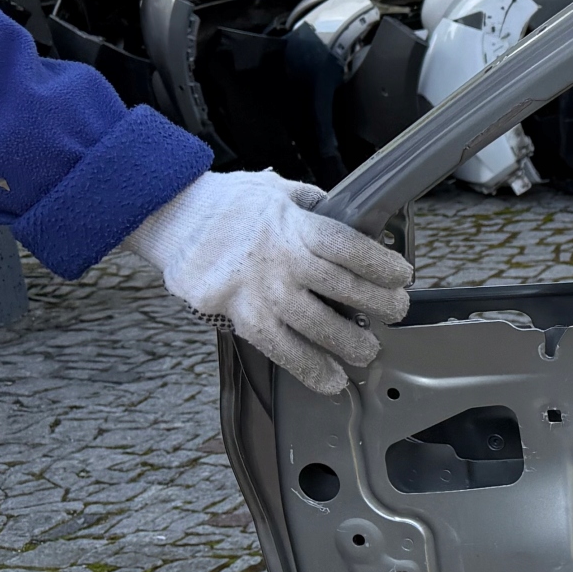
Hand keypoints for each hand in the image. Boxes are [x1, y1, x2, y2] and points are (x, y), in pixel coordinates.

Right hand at [125, 171, 413, 394]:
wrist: (170, 215)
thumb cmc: (227, 203)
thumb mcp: (277, 190)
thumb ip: (316, 208)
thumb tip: (357, 223)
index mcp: (292, 224)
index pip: (347, 246)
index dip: (380, 264)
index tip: (402, 276)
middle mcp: (278, 259)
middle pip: (339, 287)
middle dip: (377, 304)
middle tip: (396, 312)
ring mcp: (257, 289)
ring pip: (313, 324)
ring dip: (347, 343)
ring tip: (368, 351)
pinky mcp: (236, 314)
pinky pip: (277, 348)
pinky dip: (307, 367)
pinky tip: (330, 380)